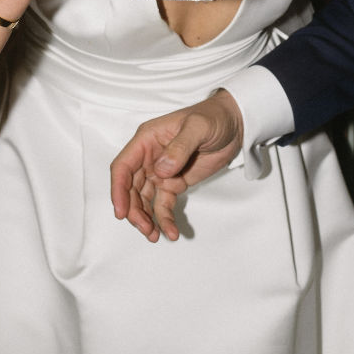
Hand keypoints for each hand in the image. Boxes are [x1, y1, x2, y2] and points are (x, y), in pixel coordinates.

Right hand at [110, 90, 243, 241]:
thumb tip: (161, 169)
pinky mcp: (174, 183)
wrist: (235, 123)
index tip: (121, 212)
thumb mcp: (198, 127)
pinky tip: (171, 231)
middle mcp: (149, 157)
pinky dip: (164, 218)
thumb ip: (180, 146)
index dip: (118, 190)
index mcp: (147, 139)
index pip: (123, 167)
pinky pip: (163, 204)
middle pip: (130, 188)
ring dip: (146, 218)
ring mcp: (160, 171)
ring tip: (155, 235)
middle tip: (146, 229)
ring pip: (143, 200)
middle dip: (134, 211)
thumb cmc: (214, 117)